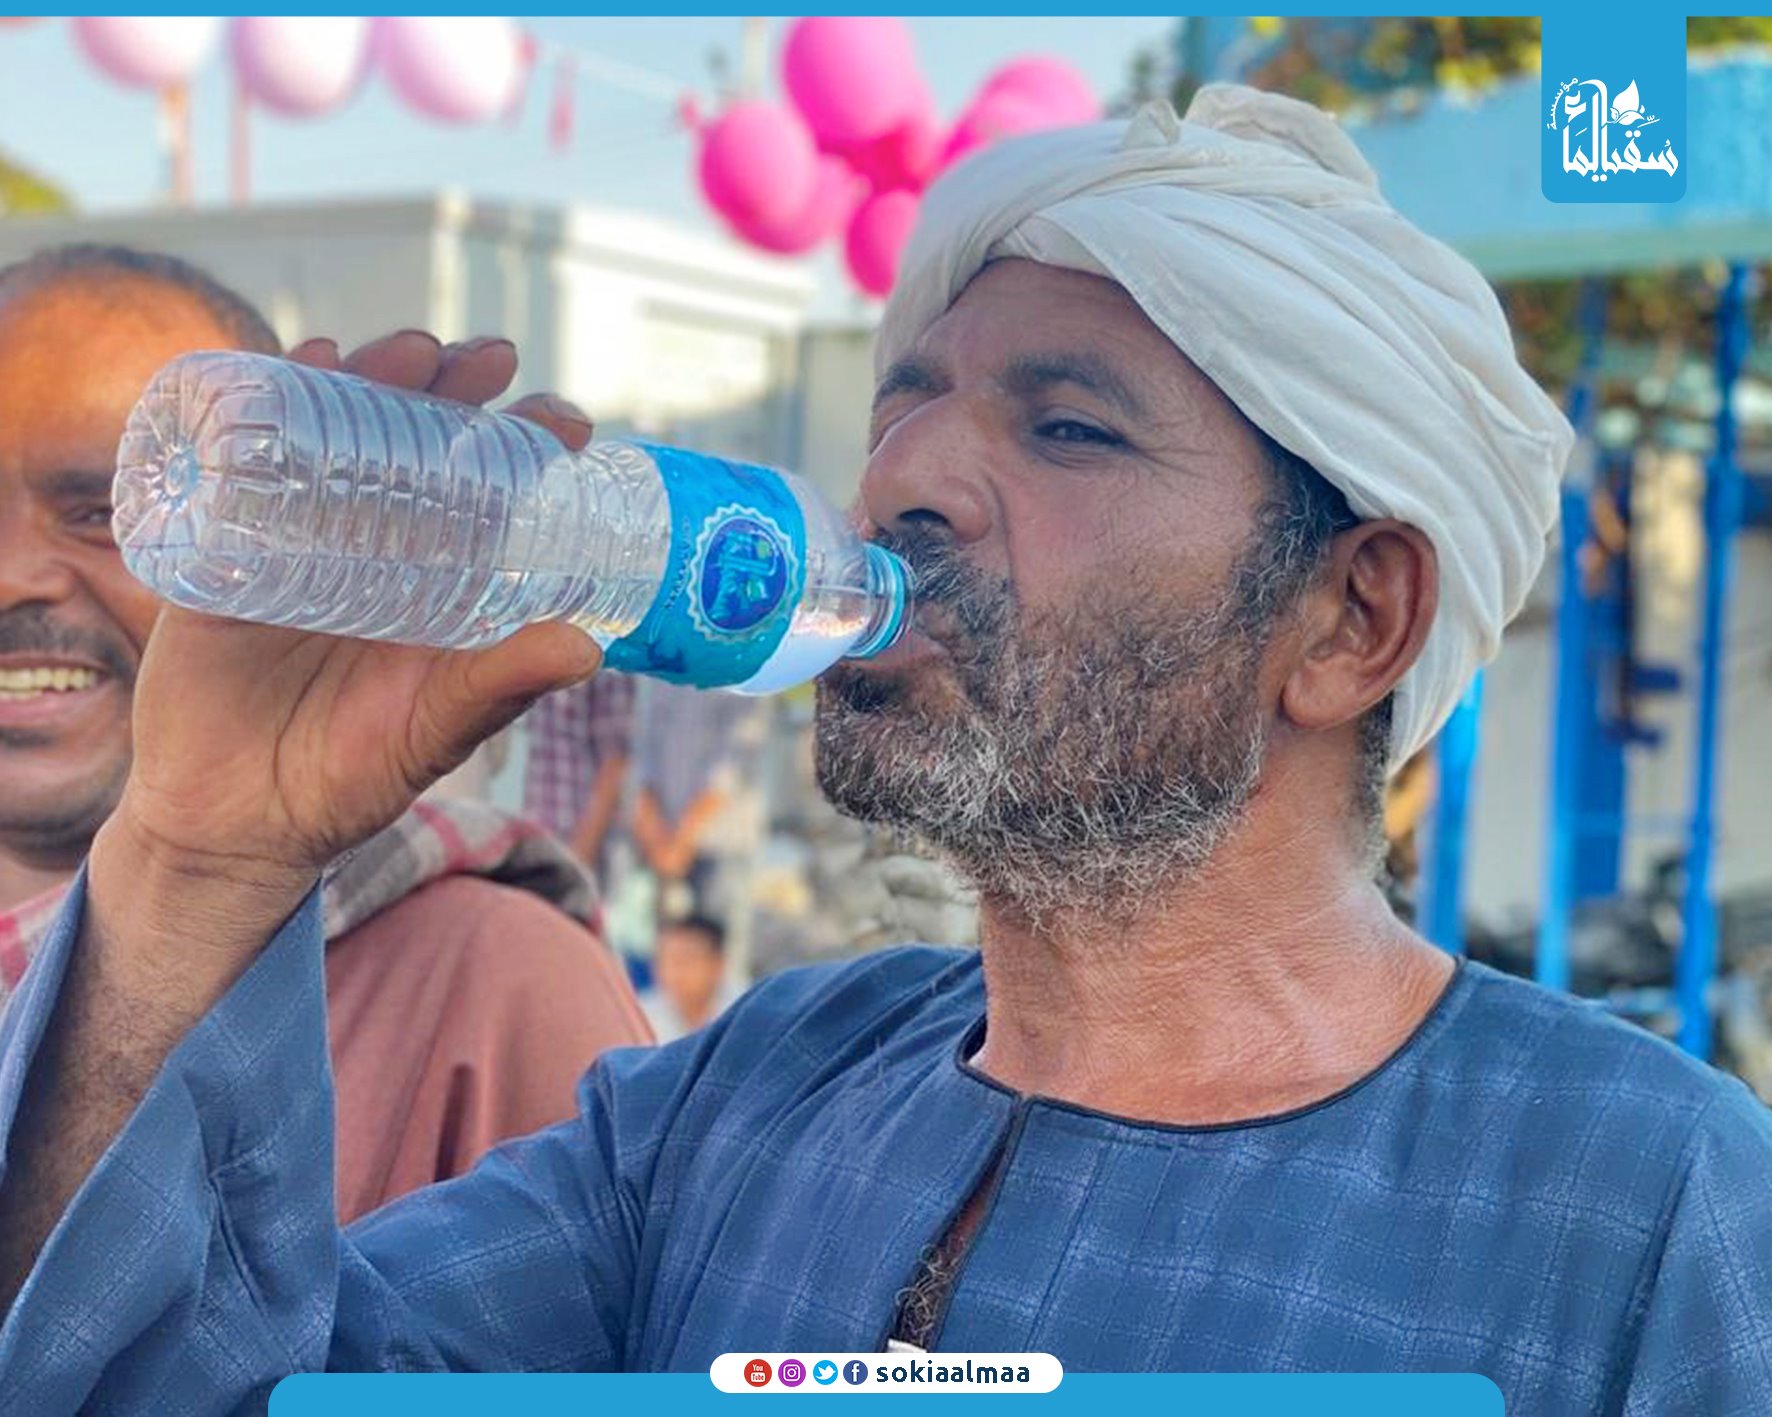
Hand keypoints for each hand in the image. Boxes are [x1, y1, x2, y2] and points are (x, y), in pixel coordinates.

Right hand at [104, 332, 602, 922]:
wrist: (227, 819)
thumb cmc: (344, 779)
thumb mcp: (430, 735)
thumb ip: (497, 692)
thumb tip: (588, 648)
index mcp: (442, 582)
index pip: (494, 493)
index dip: (529, 447)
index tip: (564, 421)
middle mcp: (378, 544)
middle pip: (420, 440)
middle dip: (456, 389)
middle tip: (488, 363)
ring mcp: (300, 533)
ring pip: (339, 431)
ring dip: (374, 376)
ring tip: (410, 355)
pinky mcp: (226, 538)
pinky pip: (247, 457)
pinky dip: (270, 401)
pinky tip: (300, 364)